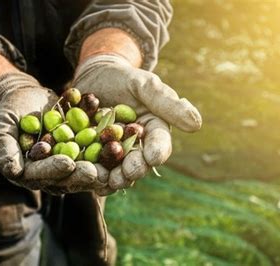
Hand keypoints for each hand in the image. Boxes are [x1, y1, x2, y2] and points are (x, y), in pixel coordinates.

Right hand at [0, 72, 100, 193]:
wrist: (25, 96)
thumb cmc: (8, 111)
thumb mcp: (1, 126)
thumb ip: (5, 148)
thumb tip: (12, 171)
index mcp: (27, 172)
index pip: (40, 175)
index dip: (53, 170)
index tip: (67, 164)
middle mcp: (49, 172)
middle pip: (66, 177)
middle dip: (81, 174)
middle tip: (96, 172)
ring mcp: (67, 162)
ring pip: (85, 167)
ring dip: (100, 165)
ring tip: (112, 161)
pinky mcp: (81, 150)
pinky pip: (95, 150)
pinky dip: (107, 146)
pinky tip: (119, 142)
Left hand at [72, 54, 201, 193]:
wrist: (95, 76)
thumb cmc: (124, 78)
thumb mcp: (145, 84)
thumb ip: (166, 103)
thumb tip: (196, 124)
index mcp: (153, 131)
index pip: (159, 144)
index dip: (157, 151)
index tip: (153, 157)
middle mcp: (136, 147)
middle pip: (138, 163)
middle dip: (133, 170)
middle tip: (127, 175)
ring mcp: (113, 153)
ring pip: (115, 170)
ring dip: (111, 178)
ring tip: (105, 181)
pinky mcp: (92, 154)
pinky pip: (91, 165)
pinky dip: (88, 172)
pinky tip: (83, 175)